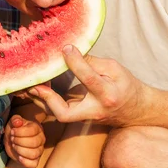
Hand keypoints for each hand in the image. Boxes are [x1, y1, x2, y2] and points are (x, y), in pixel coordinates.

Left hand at [4, 115, 44, 167]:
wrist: (13, 138)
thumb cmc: (15, 129)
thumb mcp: (13, 121)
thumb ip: (15, 119)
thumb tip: (18, 123)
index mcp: (37, 129)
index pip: (32, 131)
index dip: (20, 132)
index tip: (12, 132)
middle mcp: (41, 140)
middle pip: (34, 143)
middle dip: (19, 141)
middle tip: (12, 139)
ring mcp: (39, 151)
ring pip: (34, 154)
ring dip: (21, 150)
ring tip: (14, 146)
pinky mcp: (34, 161)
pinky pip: (33, 164)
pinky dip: (25, 162)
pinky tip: (19, 157)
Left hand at [29, 45, 147, 125]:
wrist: (137, 110)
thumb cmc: (126, 85)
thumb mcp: (114, 69)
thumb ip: (92, 62)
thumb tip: (69, 51)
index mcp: (107, 94)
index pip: (88, 78)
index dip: (75, 62)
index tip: (66, 48)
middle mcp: (95, 110)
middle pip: (65, 114)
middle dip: (48, 100)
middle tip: (35, 84)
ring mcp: (86, 118)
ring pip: (59, 115)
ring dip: (41, 100)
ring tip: (30, 84)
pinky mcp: (80, 119)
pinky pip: (59, 112)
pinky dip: (47, 101)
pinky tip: (38, 87)